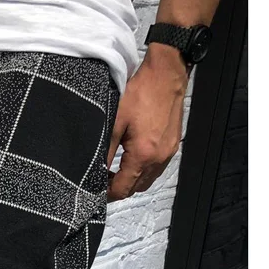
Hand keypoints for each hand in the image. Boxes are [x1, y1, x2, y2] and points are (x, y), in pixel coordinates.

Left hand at [106, 43, 188, 201]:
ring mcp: (168, 153)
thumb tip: (96, 170)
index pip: (123, 188)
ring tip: (116, 171)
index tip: (97, 190)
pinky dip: (144, 170)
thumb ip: (106, 150)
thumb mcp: (115, 122)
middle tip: (104, 181)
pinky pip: (157, 169)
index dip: (108, 194)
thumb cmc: (141, 93)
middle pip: (136, 188)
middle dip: (119, 188)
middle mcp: (158, 159)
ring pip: (147, 180)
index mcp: (143, 155)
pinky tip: (132, 160)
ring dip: (132, 180)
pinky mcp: (172, 146)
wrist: (166, 74)